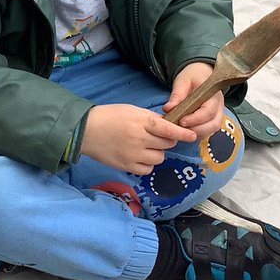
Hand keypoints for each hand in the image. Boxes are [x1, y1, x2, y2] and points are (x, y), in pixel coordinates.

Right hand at [82, 104, 196, 174]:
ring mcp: (133, 155)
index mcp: (141, 122)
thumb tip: (168, 126)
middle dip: (166, 141)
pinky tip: (139, 156)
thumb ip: (150, 119)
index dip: (182, 133)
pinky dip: (147, 163)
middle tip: (156, 137)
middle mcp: (139, 139)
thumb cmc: (109, 116)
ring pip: (159, 158)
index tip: (192, 136)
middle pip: (166, 144)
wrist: (86, 130)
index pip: (167, 128)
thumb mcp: (132, 111)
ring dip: (156, 153)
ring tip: (145, 147)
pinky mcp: (127, 166)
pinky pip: (148, 169)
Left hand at [162, 62, 223, 139]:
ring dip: (196, 133)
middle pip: (214, 125)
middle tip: (180, 129)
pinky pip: (207, 131)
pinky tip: (185, 129)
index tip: (182, 122)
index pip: (209, 111)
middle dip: (197, 130)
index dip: (196, 119)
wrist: (200, 73)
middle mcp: (219, 107)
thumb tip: (168, 109)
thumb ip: (176, 95)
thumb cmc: (193, 76)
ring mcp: (217, 114)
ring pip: (211, 130)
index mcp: (213, 95)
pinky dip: (197, 133)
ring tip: (181, 129)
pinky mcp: (212, 120)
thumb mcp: (182, 81)